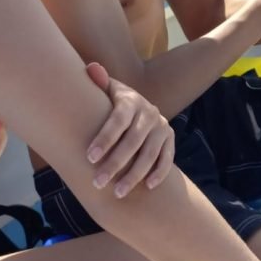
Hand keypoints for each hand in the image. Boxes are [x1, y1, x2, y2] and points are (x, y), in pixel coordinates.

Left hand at [85, 62, 174, 197]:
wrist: (136, 108)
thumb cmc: (111, 104)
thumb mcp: (106, 91)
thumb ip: (98, 82)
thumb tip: (91, 68)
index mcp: (131, 100)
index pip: (118, 120)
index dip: (105, 138)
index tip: (89, 158)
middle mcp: (149, 112)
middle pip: (133, 141)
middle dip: (115, 163)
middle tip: (97, 183)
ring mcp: (162, 127)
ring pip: (150, 154)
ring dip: (134, 175)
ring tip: (117, 193)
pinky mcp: (170, 140)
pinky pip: (167, 159)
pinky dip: (159, 173)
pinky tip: (147, 187)